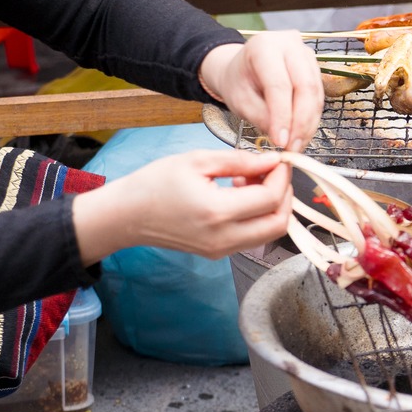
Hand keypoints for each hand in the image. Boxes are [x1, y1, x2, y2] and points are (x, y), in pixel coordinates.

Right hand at [76, 150, 292, 260]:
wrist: (127, 215)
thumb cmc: (155, 183)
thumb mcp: (198, 160)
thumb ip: (240, 161)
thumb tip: (273, 161)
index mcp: (217, 212)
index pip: (270, 198)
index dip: (281, 176)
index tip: (278, 158)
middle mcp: (223, 238)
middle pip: (279, 223)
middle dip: (284, 194)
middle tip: (272, 170)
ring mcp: (221, 250)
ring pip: (269, 233)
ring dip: (272, 206)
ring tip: (251, 179)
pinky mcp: (218, 253)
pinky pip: (252, 237)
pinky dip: (257, 216)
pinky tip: (240, 193)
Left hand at [200, 33, 323, 149]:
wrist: (242, 69)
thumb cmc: (238, 82)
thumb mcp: (240, 101)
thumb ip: (260, 116)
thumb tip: (283, 137)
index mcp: (264, 46)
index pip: (279, 84)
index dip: (282, 115)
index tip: (281, 142)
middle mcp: (289, 44)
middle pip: (304, 86)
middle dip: (301, 122)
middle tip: (292, 148)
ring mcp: (305, 53)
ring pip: (315, 93)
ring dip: (308, 124)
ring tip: (296, 146)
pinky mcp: (314, 66)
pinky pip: (318, 95)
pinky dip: (311, 118)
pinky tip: (302, 135)